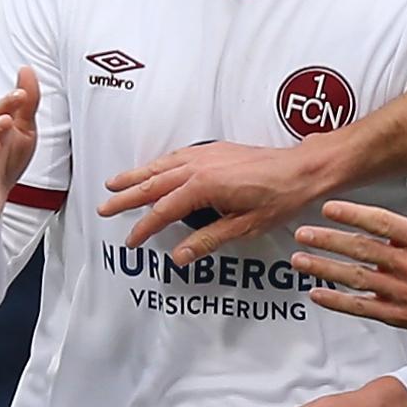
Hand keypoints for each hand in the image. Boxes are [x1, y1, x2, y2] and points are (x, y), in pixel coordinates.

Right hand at [102, 135, 341, 255]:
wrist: (302, 169)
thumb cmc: (279, 198)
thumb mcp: (244, 227)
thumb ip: (207, 240)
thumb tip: (179, 256)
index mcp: (203, 187)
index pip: (162, 211)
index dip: (144, 228)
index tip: (132, 242)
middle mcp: (198, 166)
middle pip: (152, 184)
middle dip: (126, 197)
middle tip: (104, 208)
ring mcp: (205, 154)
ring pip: (160, 166)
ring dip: (136, 176)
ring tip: (114, 184)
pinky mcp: (214, 150)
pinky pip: (176, 156)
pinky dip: (157, 164)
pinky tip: (152, 170)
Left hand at [290, 158, 406, 338]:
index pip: (382, 223)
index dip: (353, 215)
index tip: (329, 208)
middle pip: (362, 250)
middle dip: (329, 240)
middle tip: (303, 233)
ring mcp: (401, 291)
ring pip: (356, 278)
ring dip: (325, 269)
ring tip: (300, 260)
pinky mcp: (397, 313)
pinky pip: (362, 307)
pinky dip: (337, 302)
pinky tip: (316, 293)